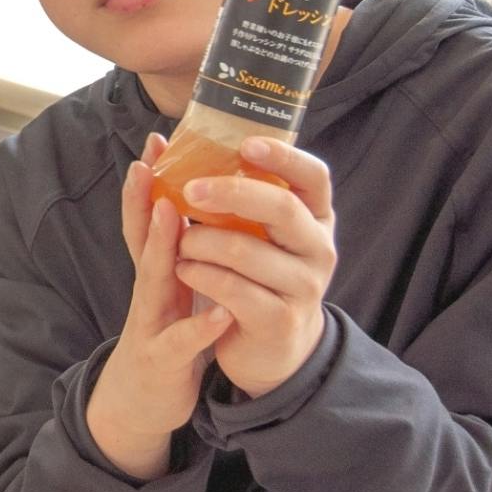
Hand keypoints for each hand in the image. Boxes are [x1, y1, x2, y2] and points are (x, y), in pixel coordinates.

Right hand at [85, 133, 235, 478]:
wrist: (140, 403)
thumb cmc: (164, 338)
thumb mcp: (168, 290)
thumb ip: (178, 251)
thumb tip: (196, 203)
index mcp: (158, 272)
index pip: (149, 218)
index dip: (150, 181)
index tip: (157, 140)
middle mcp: (149, 291)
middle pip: (143, 239)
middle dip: (144, 199)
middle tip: (146, 160)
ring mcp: (151, 324)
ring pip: (154, 281)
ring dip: (162, 247)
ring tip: (173, 213)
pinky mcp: (164, 361)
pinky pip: (183, 344)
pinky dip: (200, 328)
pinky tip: (220, 314)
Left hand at [174, 138, 336, 399]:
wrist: (270, 346)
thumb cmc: (255, 273)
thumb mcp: (256, 232)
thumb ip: (233, 195)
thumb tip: (172, 144)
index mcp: (315, 216)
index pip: (314, 176)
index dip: (284, 157)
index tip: (246, 144)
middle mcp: (318, 248)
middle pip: (282, 208)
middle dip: (230, 193)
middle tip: (190, 189)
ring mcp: (304, 287)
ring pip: (247, 251)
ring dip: (200, 241)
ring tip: (179, 242)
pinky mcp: (280, 321)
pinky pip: (234, 290)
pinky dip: (201, 274)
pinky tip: (184, 268)